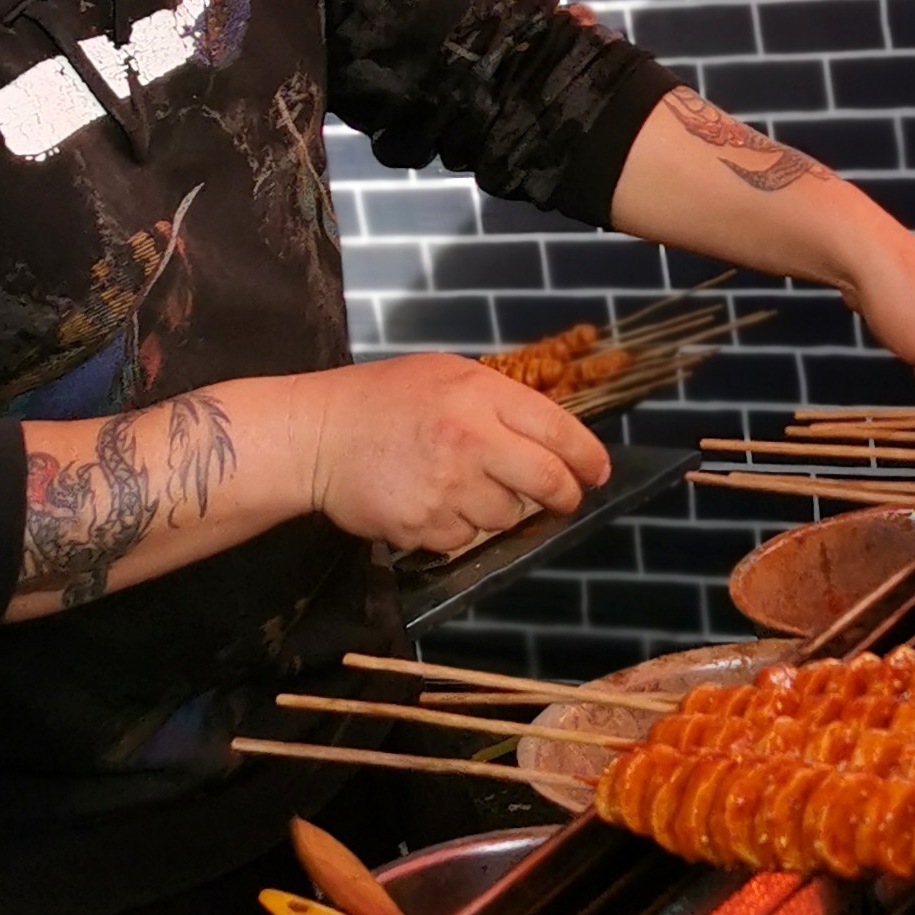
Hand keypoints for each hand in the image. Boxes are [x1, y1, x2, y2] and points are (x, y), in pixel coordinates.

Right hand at [295, 355, 612, 556]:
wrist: (317, 436)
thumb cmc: (384, 400)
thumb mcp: (448, 375)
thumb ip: (500, 402)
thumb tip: (552, 437)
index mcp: (481, 395)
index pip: (558, 430)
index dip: (587, 457)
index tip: (597, 471)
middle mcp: (471, 440)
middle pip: (548, 482)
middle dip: (565, 496)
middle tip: (564, 499)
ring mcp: (448, 487)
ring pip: (507, 517)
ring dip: (498, 509)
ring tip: (463, 485)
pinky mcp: (424, 525)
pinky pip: (465, 538)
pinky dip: (458, 528)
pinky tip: (432, 502)